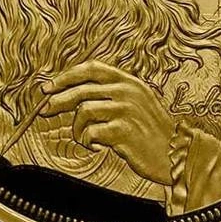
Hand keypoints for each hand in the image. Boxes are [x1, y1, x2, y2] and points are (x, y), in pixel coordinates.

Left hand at [39, 60, 175, 184]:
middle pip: (82, 89)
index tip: (50, 87)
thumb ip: (112, 94)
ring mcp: (126, 110)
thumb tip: (73, 94)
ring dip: (78, 128)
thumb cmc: (151, 130)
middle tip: (45, 110)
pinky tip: (96, 146)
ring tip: (86, 138)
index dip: (67, 76)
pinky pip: (91, 132)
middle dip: (58, 100)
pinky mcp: (123, 130)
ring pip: (83, 111)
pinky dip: (88, 141)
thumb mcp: (136, 102)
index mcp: (129, 81)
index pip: (92, 68)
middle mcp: (127, 91)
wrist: (175, 153)